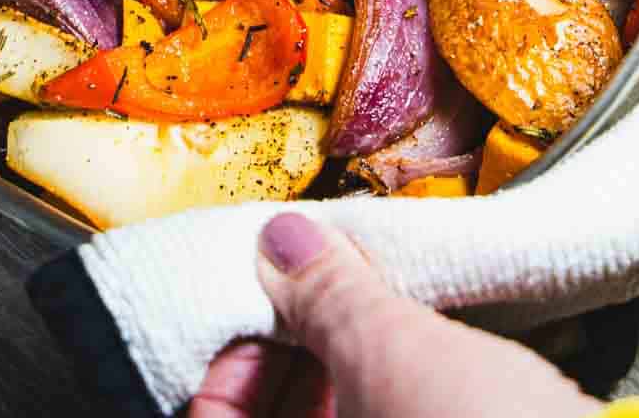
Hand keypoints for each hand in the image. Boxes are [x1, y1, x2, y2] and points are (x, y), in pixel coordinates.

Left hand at [189, 212, 599, 417]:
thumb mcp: (393, 354)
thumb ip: (326, 296)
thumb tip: (281, 243)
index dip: (223, 361)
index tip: (252, 299)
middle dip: (287, 357)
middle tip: (308, 289)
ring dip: (340, 373)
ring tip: (366, 307)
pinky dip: (389, 395)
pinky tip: (415, 352)